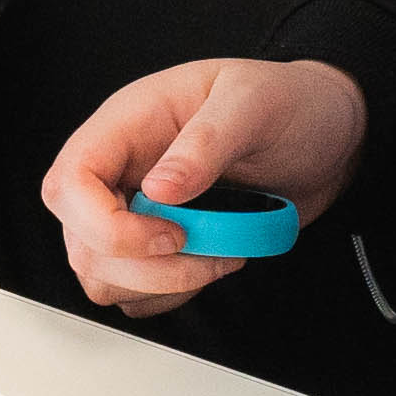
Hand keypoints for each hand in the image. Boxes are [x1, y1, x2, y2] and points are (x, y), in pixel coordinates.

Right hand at [42, 57, 368, 311]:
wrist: (327, 132)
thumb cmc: (289, 102)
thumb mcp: (254, 104)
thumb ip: (206, 143)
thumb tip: (159, 190)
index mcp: (126, 126)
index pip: (68, 184)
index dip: (105, 226)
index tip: (173, 234)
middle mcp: (120, 171)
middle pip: (81, 243)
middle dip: (144, 267)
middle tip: (210, 248)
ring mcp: (134, 212)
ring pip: (103, 277)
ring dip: (162, 284)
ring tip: (221, 253)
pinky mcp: (156, 246)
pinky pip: (137, 293)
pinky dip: (173, 294)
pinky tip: (215, 262)